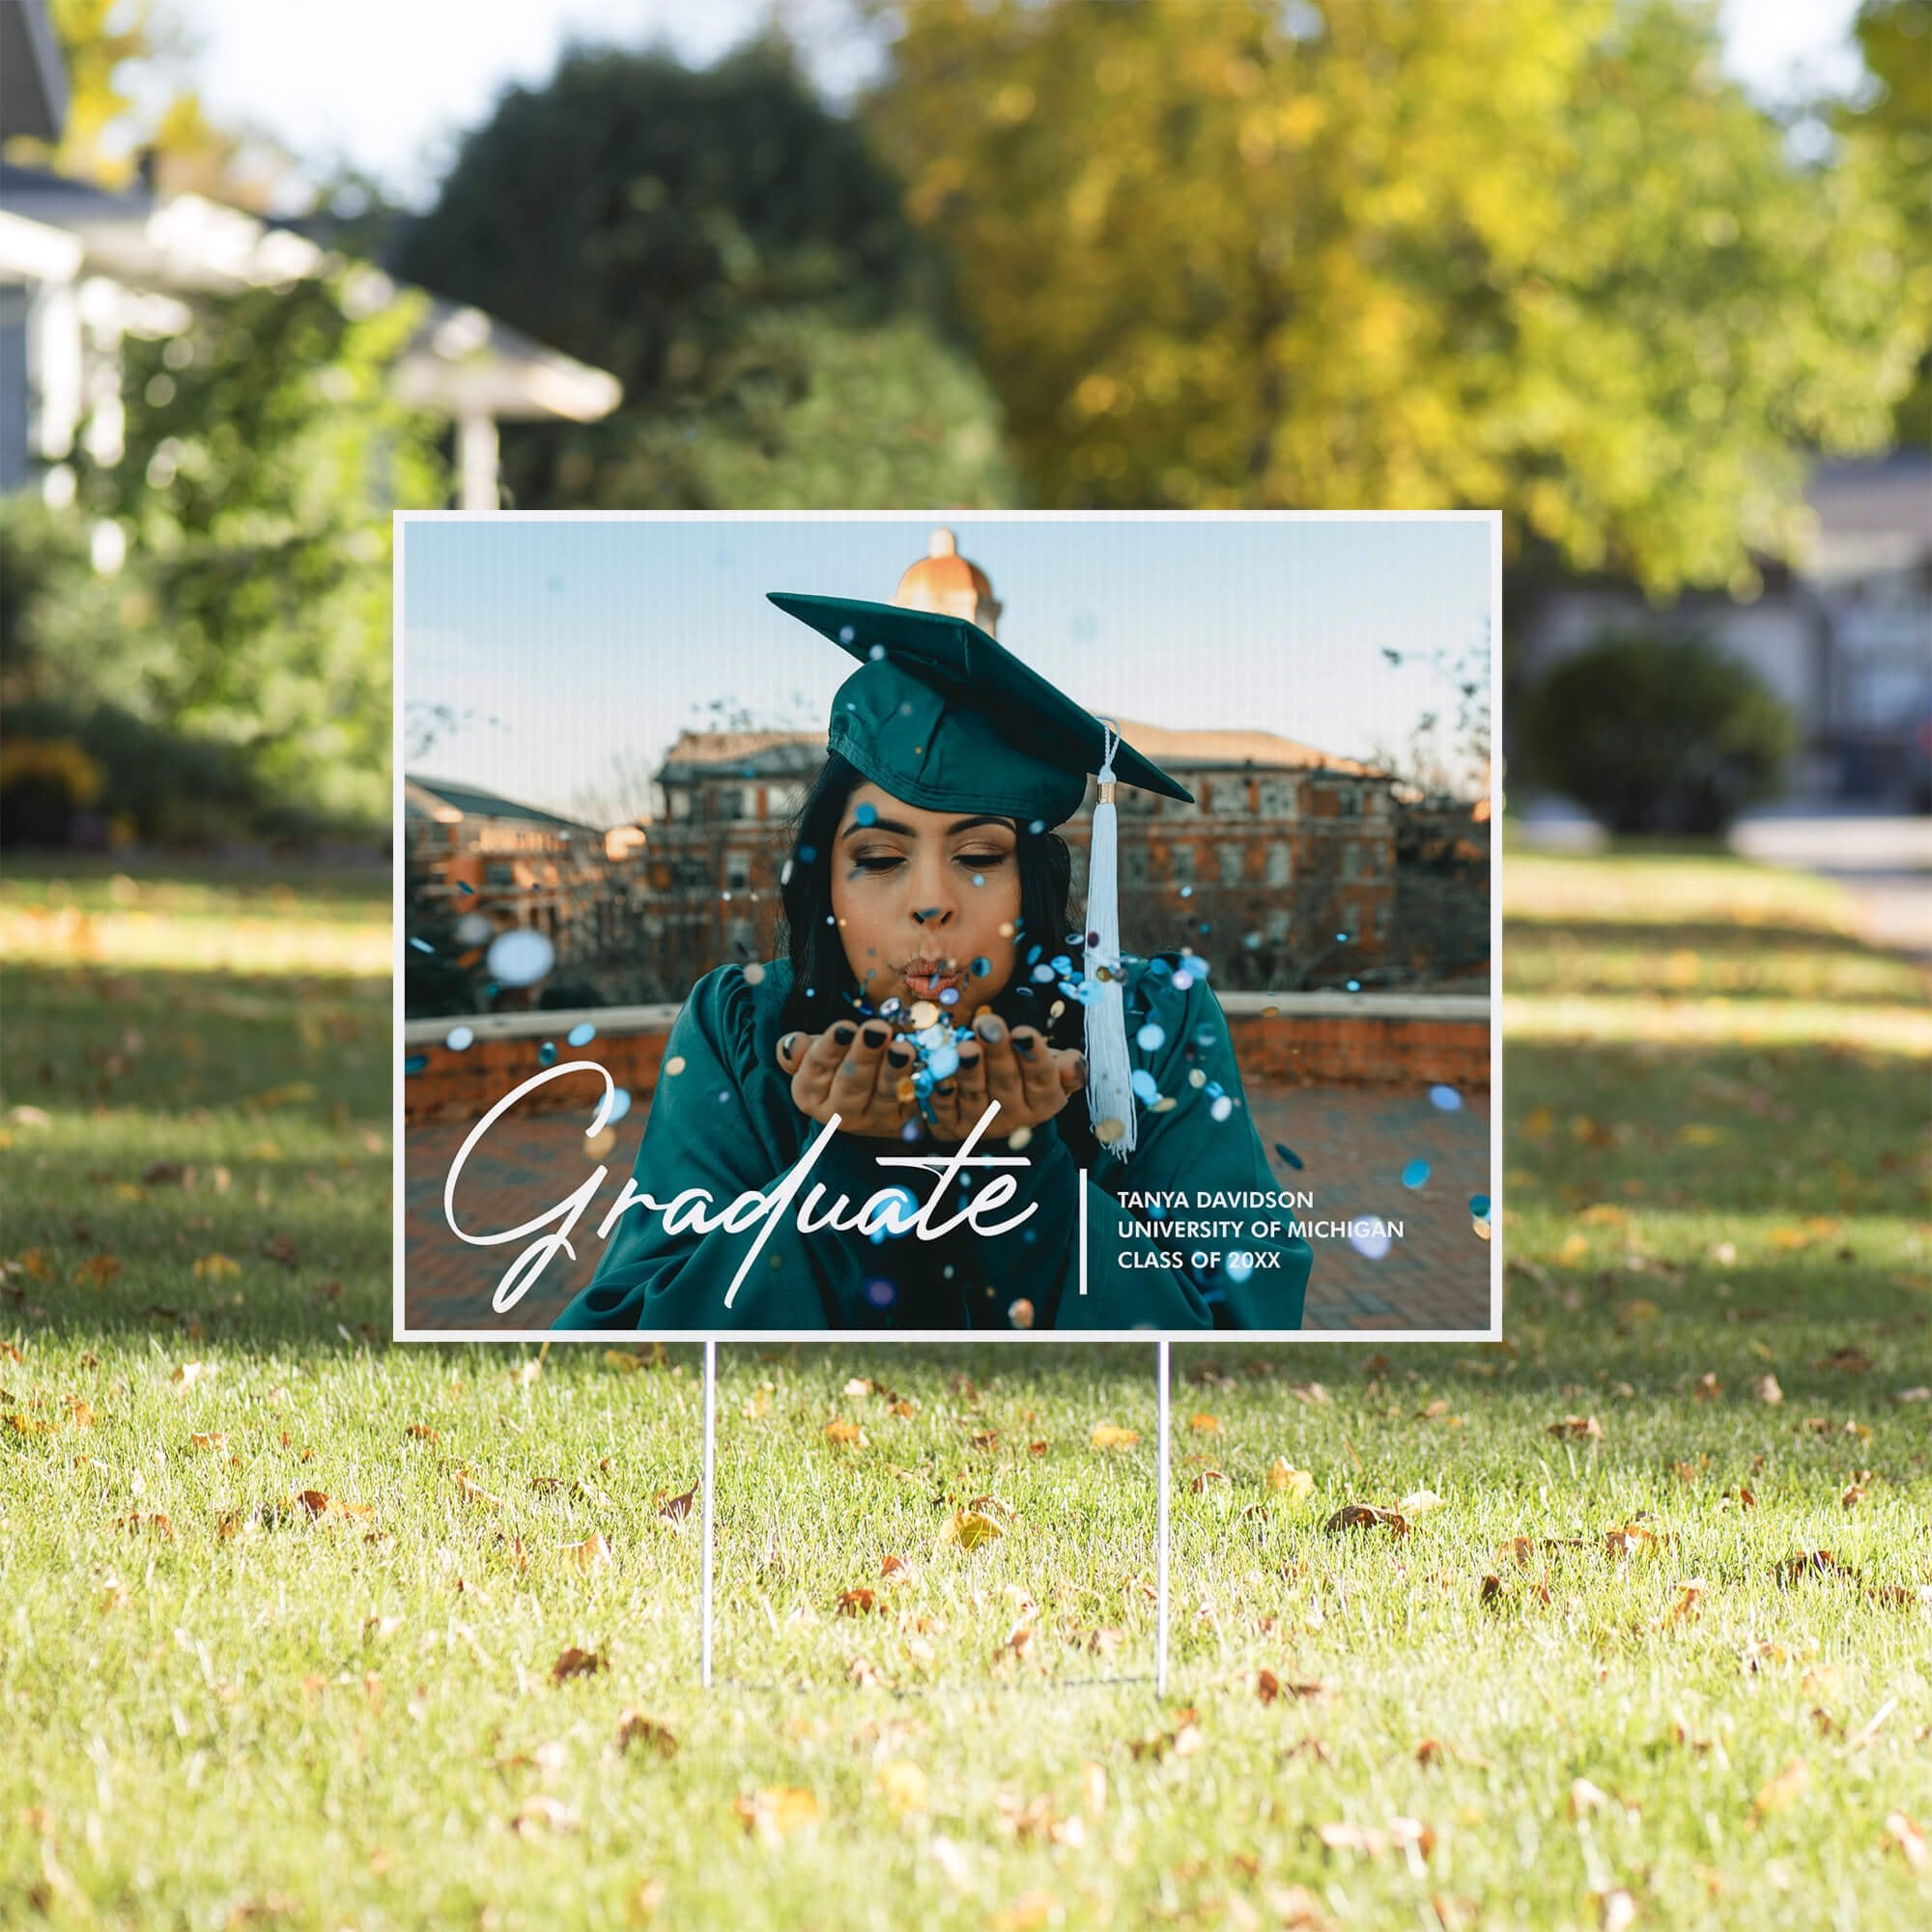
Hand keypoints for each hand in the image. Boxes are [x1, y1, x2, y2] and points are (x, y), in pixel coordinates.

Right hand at [776, 1022, 914, 1139]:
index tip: (845, 1027)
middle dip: (864, 1058)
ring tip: (903, 1048)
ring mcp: (873, 1121)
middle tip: (877, 1030)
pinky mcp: (903, 1122)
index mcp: (810, 1094)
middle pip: (850, 1087)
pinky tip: (925, 1064)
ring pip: (884, 1097)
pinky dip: (920, 1084)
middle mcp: (838, 1115)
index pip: (815, 1071)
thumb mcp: (815, 1052)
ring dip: (894, 1072)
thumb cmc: (837, 1061)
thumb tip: (794, 1044)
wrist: (868, 1092)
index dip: (829, 1050)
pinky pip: (913, 1103)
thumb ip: (798, 1050)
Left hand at [925, 1011, 1083, 1143]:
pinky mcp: (951, 1126)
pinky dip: (941, 1092)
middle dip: (998, 1053)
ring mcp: (981, 1124)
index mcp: (1044, 1101)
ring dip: (969, 1071)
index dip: (1033, 1056)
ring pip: (975, 1095)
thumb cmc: (1025, 1076)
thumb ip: (1066, 1067)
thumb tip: (1072, 1065)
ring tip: (965, 1047)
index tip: (1023, 1032)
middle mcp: (1014, 1117)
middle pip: (1006, 1083)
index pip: (1041, 1078)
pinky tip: (937, 1074)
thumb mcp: (1051, 1069)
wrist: (995, 1111)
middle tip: (989, 1026)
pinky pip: (944, 1109)